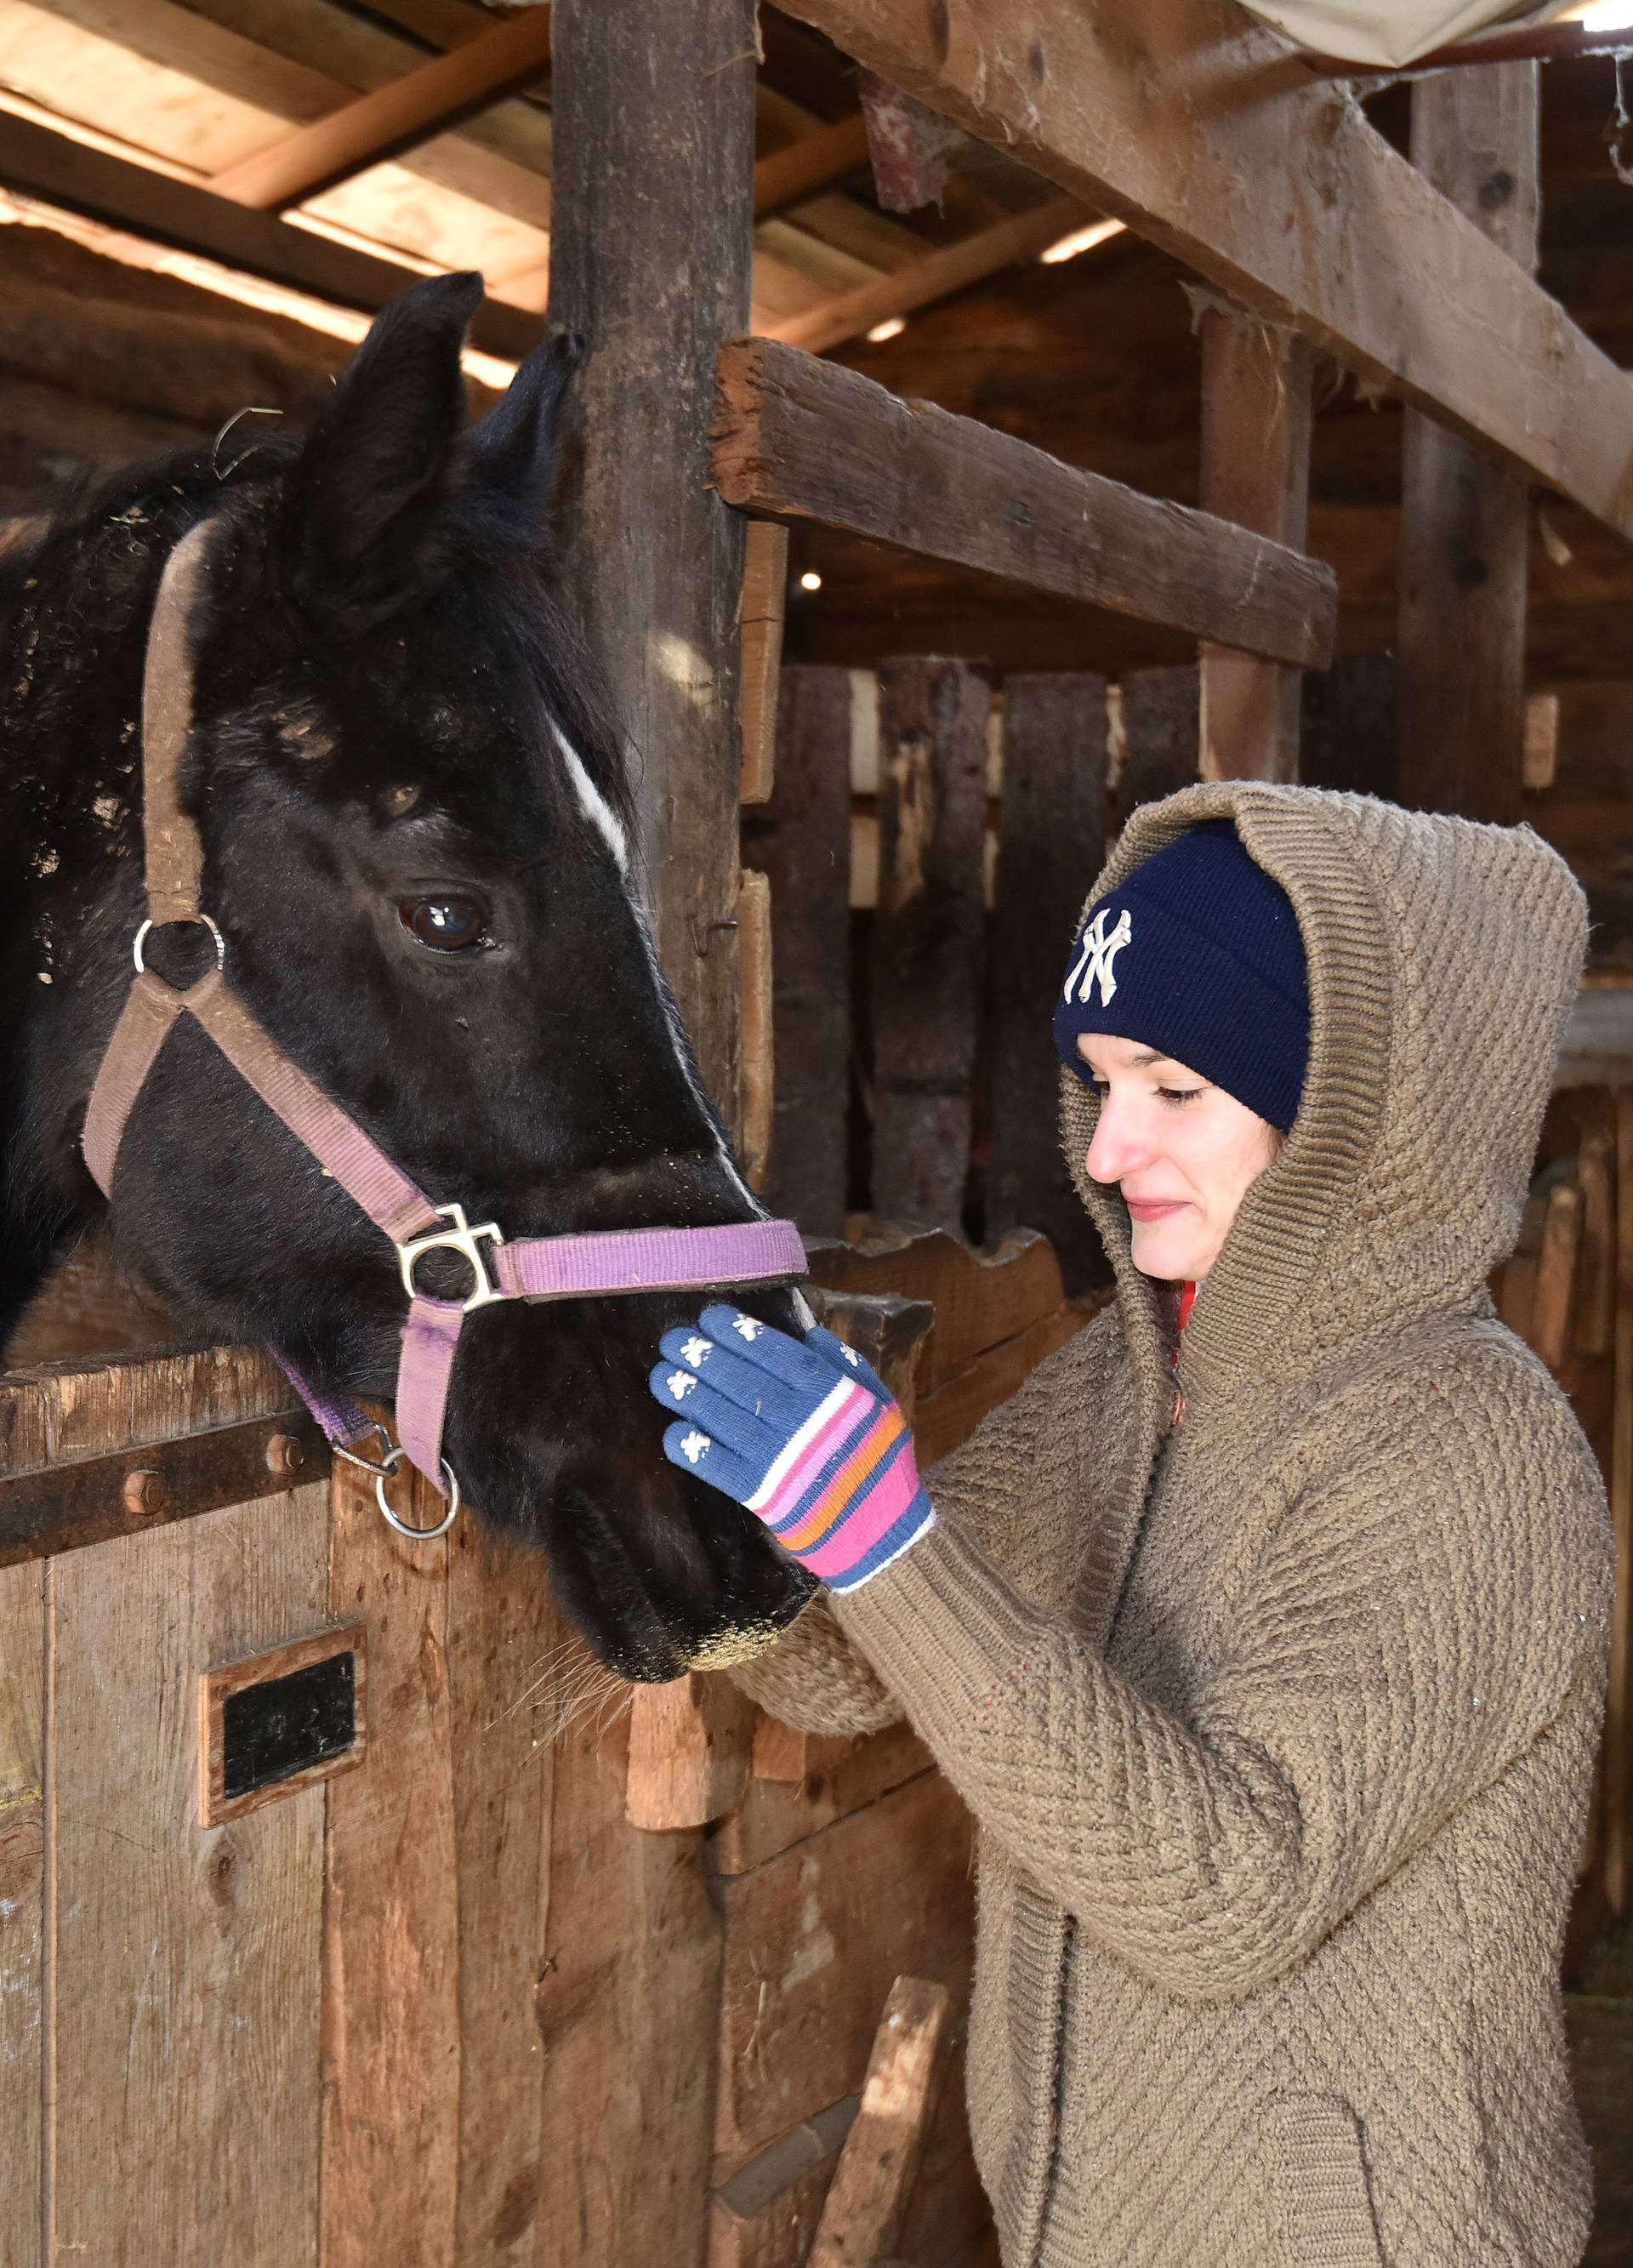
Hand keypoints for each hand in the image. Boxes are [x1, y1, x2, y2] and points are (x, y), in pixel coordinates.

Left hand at [648, 1306, 934, 1592]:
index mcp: (830, 1393)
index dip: (739, 1334)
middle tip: (674, 1341)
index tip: (711, 1319)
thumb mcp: (882, 1403)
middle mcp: (800, 1421)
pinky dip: (693, 1449)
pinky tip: (675, 1431)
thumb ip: (848, 1365)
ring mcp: (778, 1458)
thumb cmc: (879, 1460)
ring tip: (663, 1376)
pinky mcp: (761, 1495)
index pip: (774, 1352)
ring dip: (687, 1395)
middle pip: (739, 1380)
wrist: (880, 1531)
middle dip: (702, 1356)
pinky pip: (717, 1466)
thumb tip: (810, 1333)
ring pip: (721, 1417)